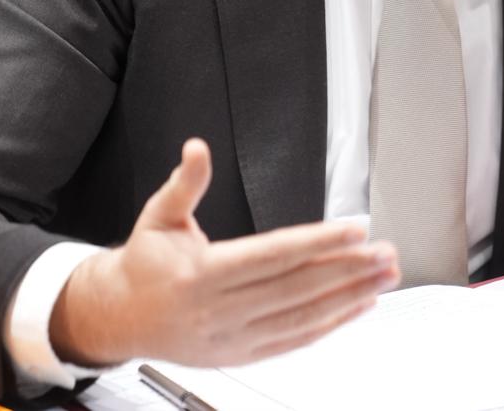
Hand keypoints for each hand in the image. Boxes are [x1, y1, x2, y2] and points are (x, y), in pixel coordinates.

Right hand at [48, 138, 397, 366]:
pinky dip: (330, 324)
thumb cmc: (144, 265)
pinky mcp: (242, 354)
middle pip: (297, 287)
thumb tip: (197, 149)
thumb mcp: (158, 216)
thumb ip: (185, 183)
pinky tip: (357, 307)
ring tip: (383, 277)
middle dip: (348, 269)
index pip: (272, 254)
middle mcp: (220, 309)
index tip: (353, 229)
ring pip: (303, 317)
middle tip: (384, 253)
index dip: (317, 242)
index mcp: (201, 273)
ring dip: (350, 297)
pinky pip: (295, 340)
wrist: (119, 318)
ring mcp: (234, 337)